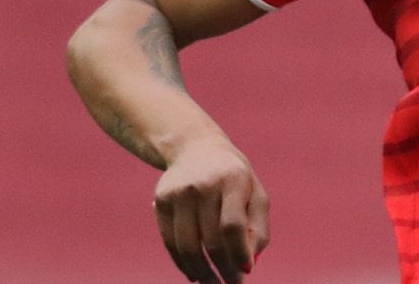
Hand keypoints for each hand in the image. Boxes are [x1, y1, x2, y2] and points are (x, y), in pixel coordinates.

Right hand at [154, 137, 269, 282]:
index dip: (239, 253)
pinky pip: (170, 242)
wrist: (196, 148)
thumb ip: (258, 228)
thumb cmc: (235, 178)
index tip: (246, 273)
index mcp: (233, 179)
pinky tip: (195, 274)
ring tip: (213, 283)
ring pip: (187, 246)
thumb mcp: (256, 194)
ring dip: (201, 272)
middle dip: (223, 268)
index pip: (233, 225)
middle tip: (232, 283)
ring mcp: (178, 192)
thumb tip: (249, 263)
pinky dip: (182, 263)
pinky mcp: (160, 201)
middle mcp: (203, 185)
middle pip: (210, 239)